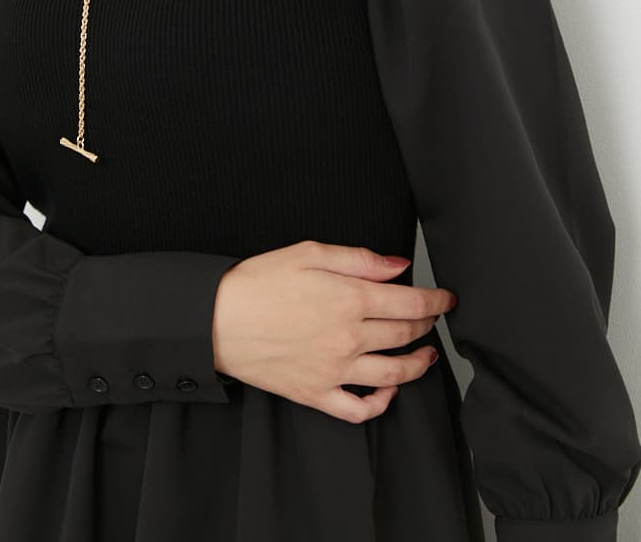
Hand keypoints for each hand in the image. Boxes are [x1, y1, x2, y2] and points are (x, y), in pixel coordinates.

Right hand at [211, 239, 455, 423]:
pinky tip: (387, 391)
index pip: (410, 302)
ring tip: (425, 355)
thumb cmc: (257, 283)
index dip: (436, 301)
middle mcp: (348, 338)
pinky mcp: (316, 394)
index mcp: (349, 300)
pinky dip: (381, 404)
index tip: (447, 299)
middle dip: (426, 325)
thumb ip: (358, 259)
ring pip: (393, 374)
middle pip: (405, 335)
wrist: (216, 319)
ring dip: (417, 364)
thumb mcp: (308, 253)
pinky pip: (359, 409)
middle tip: (433, 317)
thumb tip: (397, 265)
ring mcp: (334, 371)